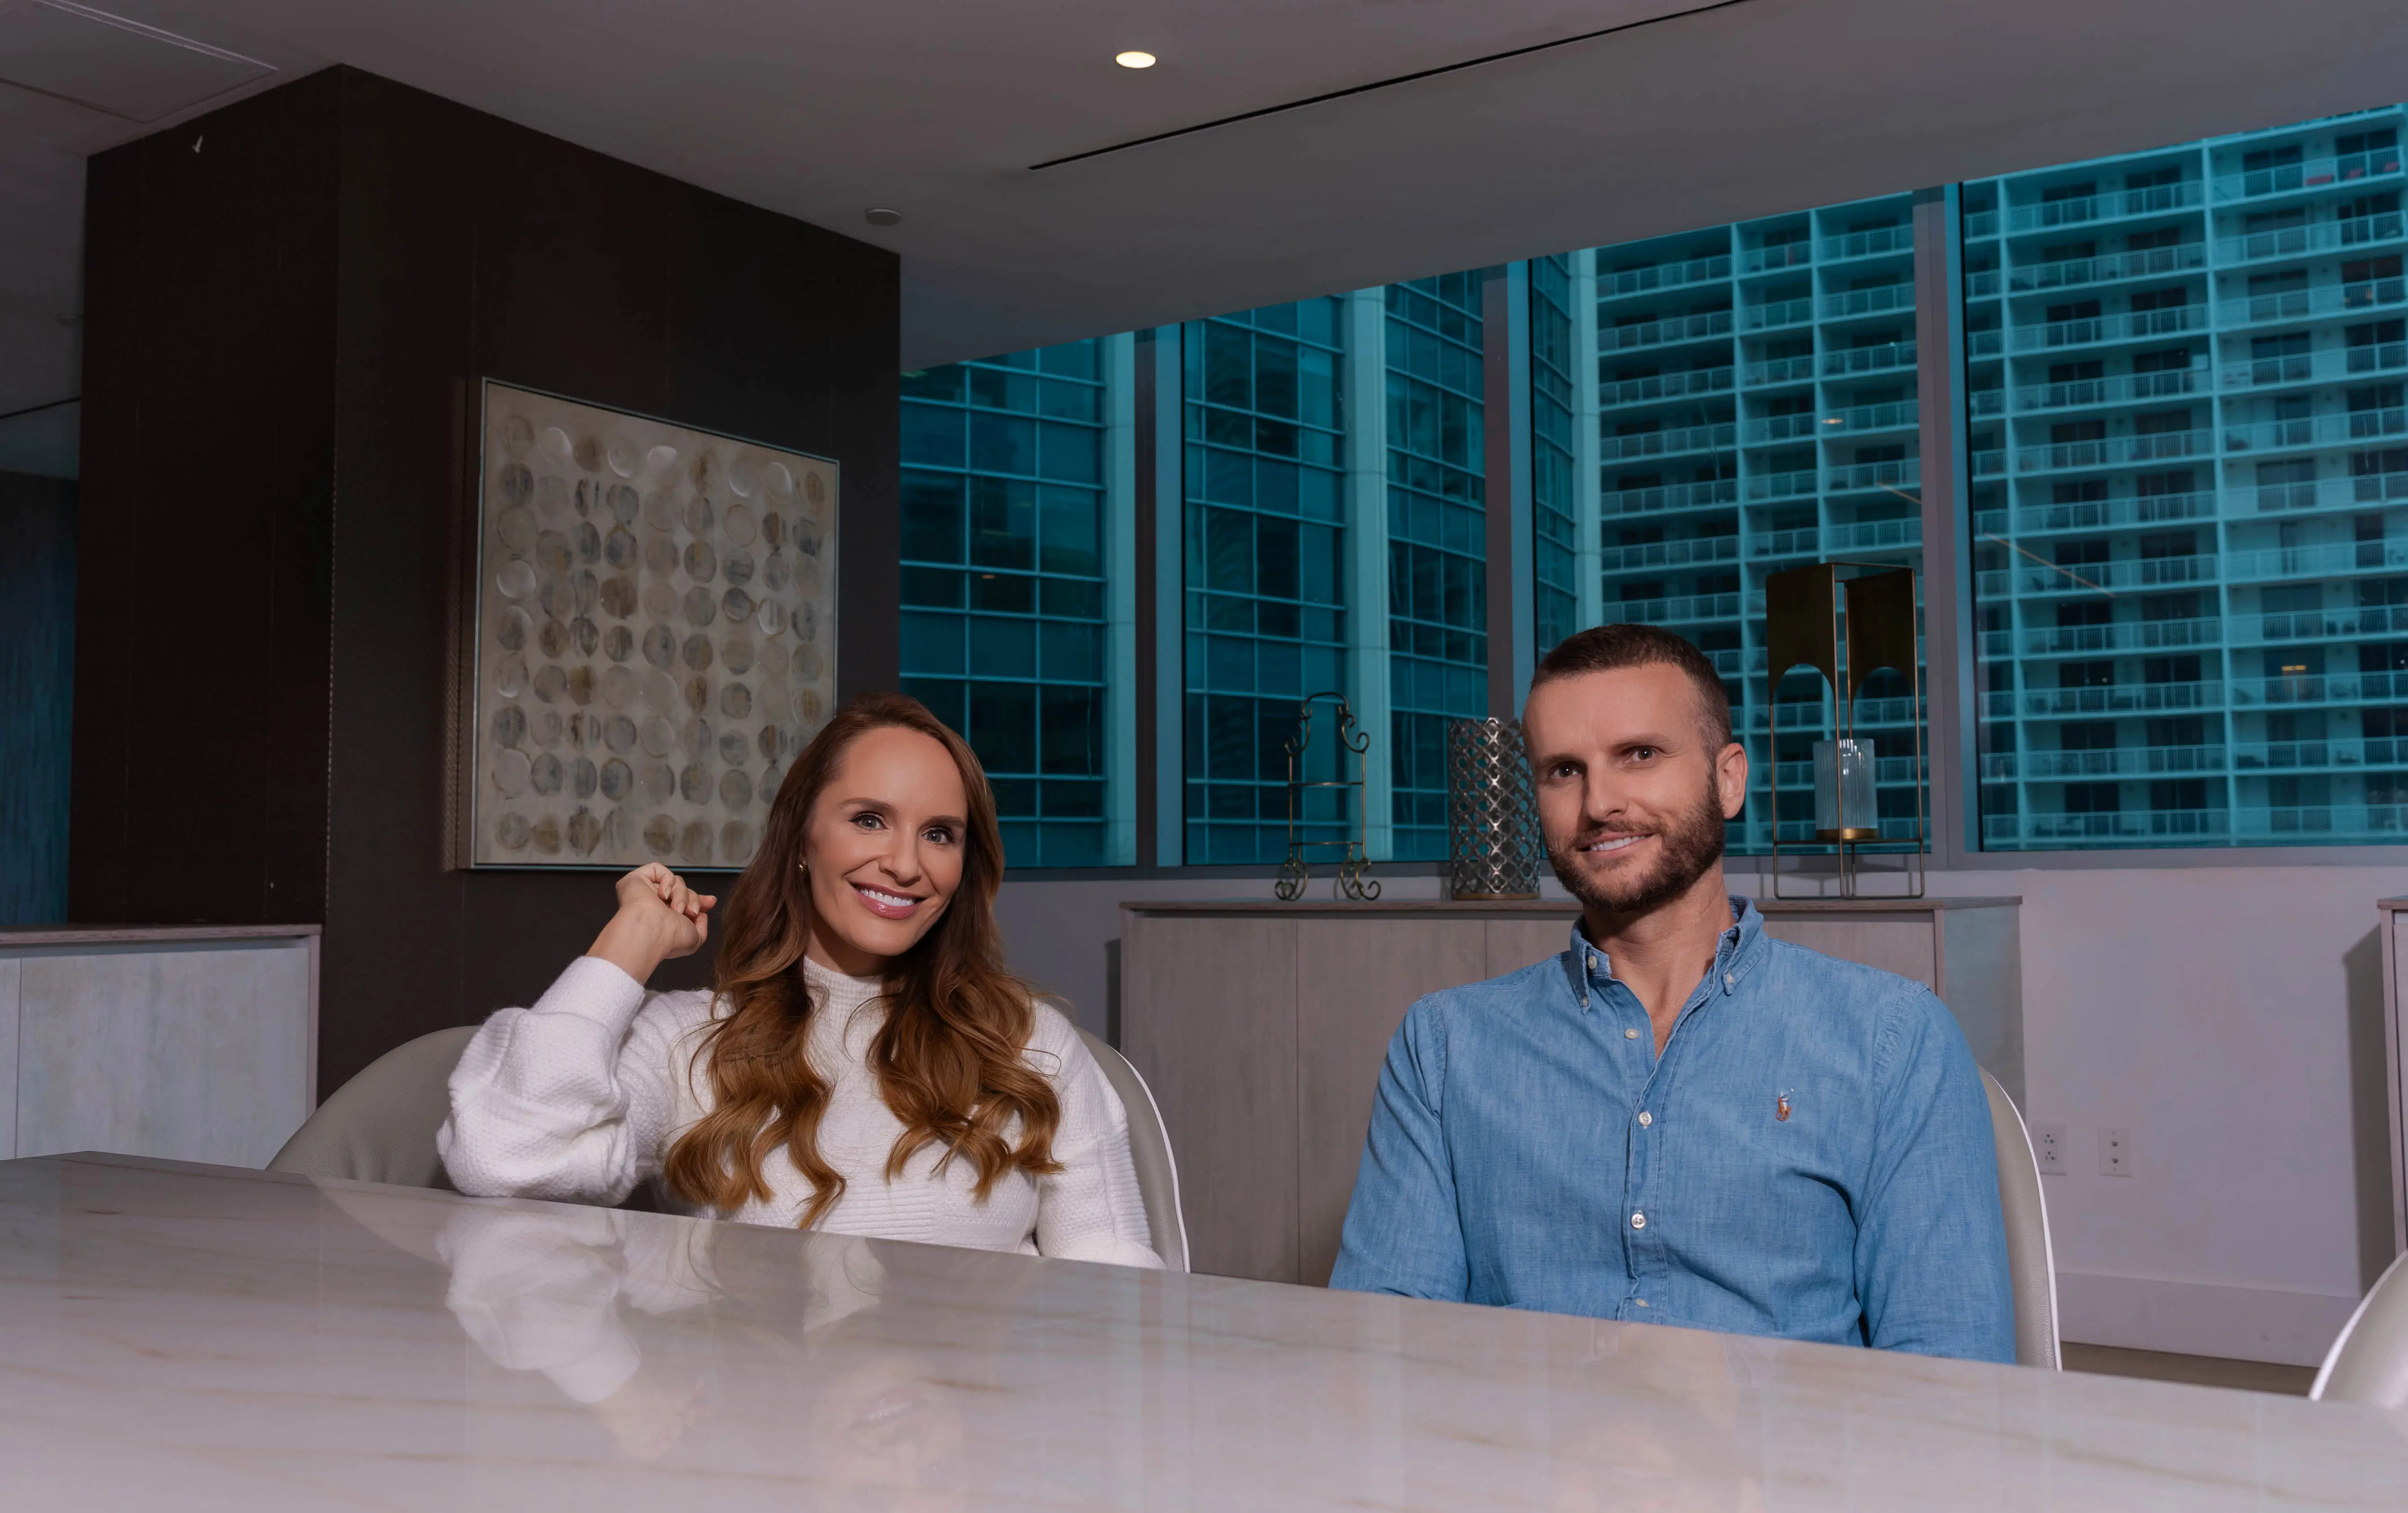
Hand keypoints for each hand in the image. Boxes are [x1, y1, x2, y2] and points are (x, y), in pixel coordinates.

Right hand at [587, 864, 718, 983]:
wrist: (652, 931)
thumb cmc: (670, 938)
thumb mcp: (695, 939)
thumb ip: (701, 927)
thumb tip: (702, 915)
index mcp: (664, 918)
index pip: (684, 902)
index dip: (698, 900)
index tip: (711, 901)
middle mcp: (654, 905)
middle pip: (683, 890)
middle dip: (693, 899)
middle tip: (691, 912)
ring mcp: (644, 892)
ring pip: (674, 881)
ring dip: (681, 894)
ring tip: (676, 910)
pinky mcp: (635, 880)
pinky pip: (657, 869)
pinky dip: (667, 880)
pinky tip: (663, 895)